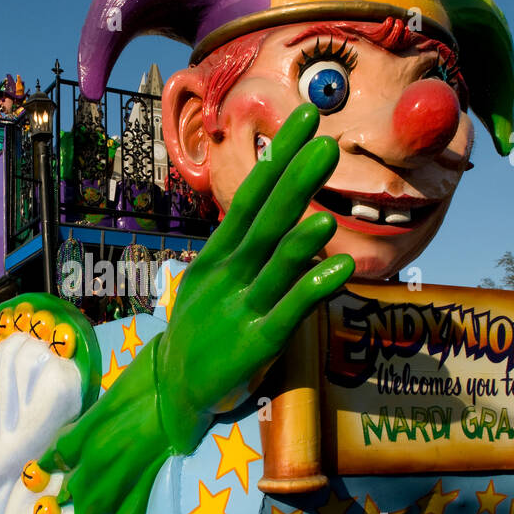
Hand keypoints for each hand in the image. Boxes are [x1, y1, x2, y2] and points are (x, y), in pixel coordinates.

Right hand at [37, 104, 354, 513]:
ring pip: (272, 266)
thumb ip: (251, 248)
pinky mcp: (253, 346)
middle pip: (263, 222)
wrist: (173, 393)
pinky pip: (288, 314)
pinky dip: (312, 289)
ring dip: (300, 234)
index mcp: (219, 256)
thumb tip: (292, 212)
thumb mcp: (219, 282)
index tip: (304, 120)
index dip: (277, 160)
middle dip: (293, 181)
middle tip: (322, 139)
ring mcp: (238, 309)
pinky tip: (340, 267)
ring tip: (326, 204)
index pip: (251, 199)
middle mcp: (227, 276)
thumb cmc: (207, 331)